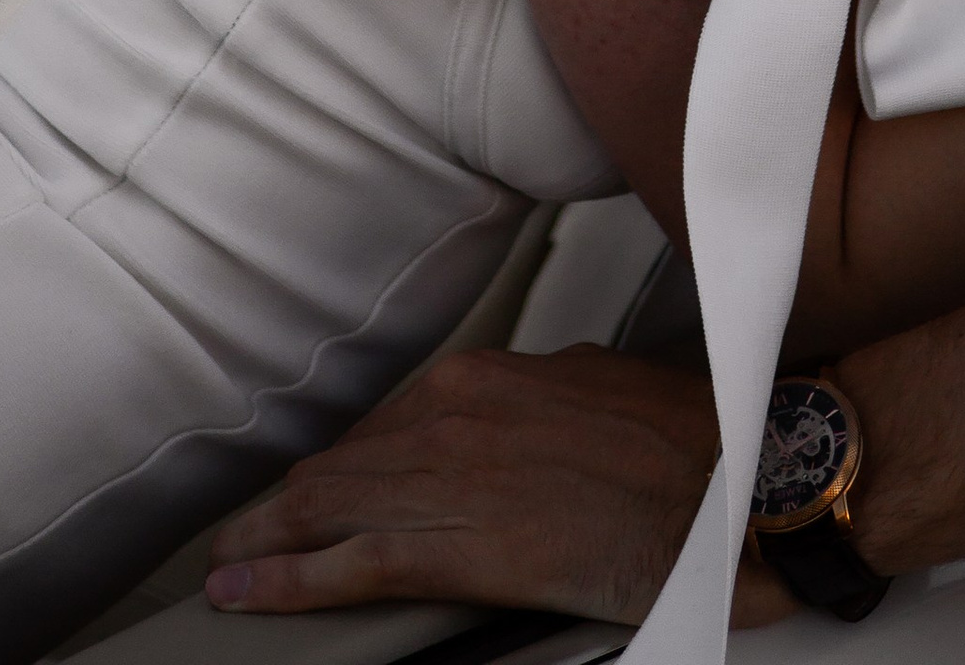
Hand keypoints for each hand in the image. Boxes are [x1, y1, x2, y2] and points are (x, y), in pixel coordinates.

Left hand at [203, 344, 792, 625]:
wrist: (732, 487)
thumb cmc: (686, 446)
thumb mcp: (598, 393)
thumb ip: (542, 405)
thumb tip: (525, 423)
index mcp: (489, 376)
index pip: (389, 421)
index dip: (349, 461)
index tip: (323, 483)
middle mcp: (455, 413)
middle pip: (346, 461)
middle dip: (292, 500)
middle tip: (249, 529)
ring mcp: (449, 478)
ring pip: (330, 506)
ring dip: (271, 536)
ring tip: (232, 559)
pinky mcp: (456, 546)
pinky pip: (350, 564)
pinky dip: (287, 579)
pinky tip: (248, 589)